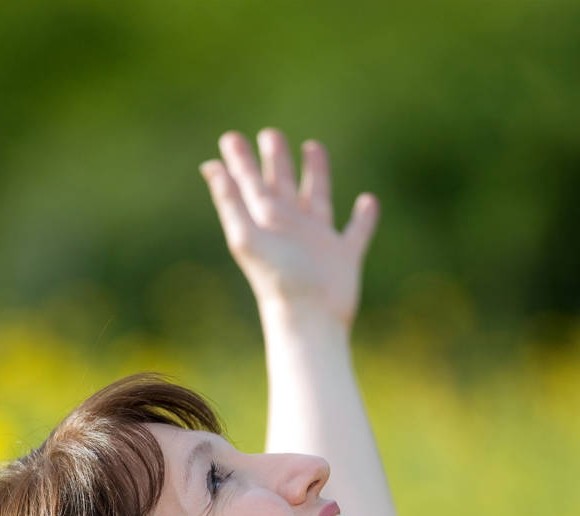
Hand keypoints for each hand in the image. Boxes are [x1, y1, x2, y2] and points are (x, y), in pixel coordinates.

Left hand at [201, 128, 378, 326]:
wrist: (309, 317)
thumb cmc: (276, 278)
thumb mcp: (246, 236)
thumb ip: (230, 201)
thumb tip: (210, 167)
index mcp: (266, 220)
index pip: (249, 183)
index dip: (239, 161)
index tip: (230, 139)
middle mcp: (290, 227)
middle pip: (280, 185)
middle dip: (275, 160)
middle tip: (270, 134)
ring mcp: (318, 241)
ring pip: (316, 198)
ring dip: (315, 174)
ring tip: (313, 146)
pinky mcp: (344, 255)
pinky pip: (357, 231)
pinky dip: (364, 218)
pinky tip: (369, 201)